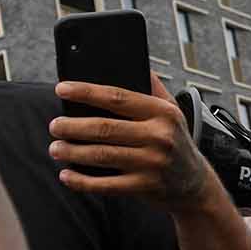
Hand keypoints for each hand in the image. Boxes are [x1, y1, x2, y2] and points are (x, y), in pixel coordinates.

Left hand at [51, 74, 214, 212]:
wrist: (195, 184)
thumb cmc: (176, 143)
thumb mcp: (173, 112)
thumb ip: (154, 88)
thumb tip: (137, 63)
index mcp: (162, 113)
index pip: (118, 98)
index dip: (86, 92)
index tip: (62, 89)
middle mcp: (159, 136)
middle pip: (105, 128)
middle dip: (73, 126)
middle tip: (55, 126)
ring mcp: (152, 163)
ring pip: (102, 155)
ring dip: (73, 152)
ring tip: (56, 148)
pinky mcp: (145, 186)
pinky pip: (106, 184)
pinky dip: (83, 181)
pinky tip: (67, 175)